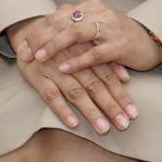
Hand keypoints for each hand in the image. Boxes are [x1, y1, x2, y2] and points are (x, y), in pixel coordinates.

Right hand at [7, 20, 137, 133]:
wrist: (28, 32)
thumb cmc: (62, 44)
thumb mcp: (84, 47)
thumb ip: (105, 62)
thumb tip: (127, 78)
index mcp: (86, 52)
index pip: (107, 76)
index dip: (121, 94)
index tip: (133, 113)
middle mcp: (72, 61)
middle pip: (95, 85)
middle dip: (111, 106)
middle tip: (124, 125)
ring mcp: (53, 69)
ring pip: (75, 92)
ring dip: (90, 111)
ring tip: (103, 128)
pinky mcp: (36, 76)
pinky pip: (49, 94)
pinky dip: (61, 109)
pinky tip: (73, 123)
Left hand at [16, 0, 161, 72]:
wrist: (151, 41)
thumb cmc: (118, 36)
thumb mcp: (95, 26)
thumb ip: (74, 25)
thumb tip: (45, 31)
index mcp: (89, 7)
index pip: (56, 16)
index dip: (37, 31)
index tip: (21, 46)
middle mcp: (98, 13)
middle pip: (62, 22)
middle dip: (40, 38)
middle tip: (25, 53)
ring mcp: (109, 28)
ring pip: (75, 33)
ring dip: (55, 46)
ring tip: (40, 57)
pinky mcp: (119, 45)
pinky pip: (94, 53)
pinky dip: (77, 61)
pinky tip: (64, 68)